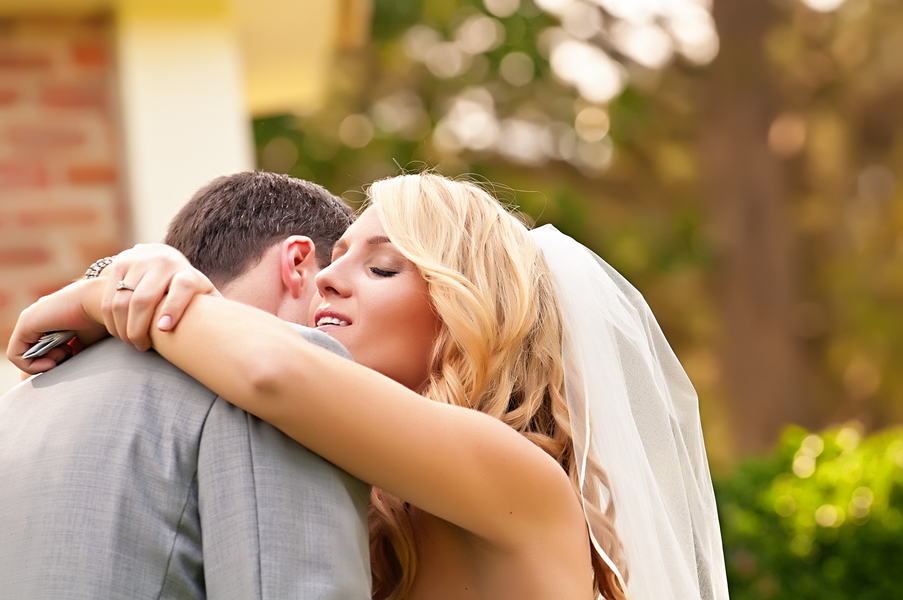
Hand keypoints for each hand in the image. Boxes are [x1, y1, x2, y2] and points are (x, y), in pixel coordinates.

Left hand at [7, 279, 105, 373]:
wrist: (100, 302)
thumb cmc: (103, 319)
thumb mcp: (88, 341)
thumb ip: (76, 351)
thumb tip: (72, 368)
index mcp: (56, 318)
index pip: (48, 347)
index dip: (60, 360)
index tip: (75, 358)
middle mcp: (42, 317)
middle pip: (36, 352)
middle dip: (51, 362)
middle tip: (69, 358)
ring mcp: (31, 319)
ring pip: (26, 354)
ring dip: (44, 364)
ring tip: (65, 355)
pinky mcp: (25, 323)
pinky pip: (16, 354)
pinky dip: (30, 366)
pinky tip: (51, 364)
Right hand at [98, 244, 219, 350]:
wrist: (161, 257)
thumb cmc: (188, 288)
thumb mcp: (203, 295)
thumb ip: (214, 311)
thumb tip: (234, 335)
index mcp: (187, 272)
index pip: (183, 287)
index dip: (174, 307)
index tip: (165, 328)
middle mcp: (163, 262)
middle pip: (144, 299)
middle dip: (139, 329)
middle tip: (142, 347)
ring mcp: (139, 261)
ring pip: (123, 301)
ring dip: (123, 328)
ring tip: (131, 341)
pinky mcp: (119, 263)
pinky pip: (109, 299)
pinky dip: (110, 320)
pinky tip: (118, 331)